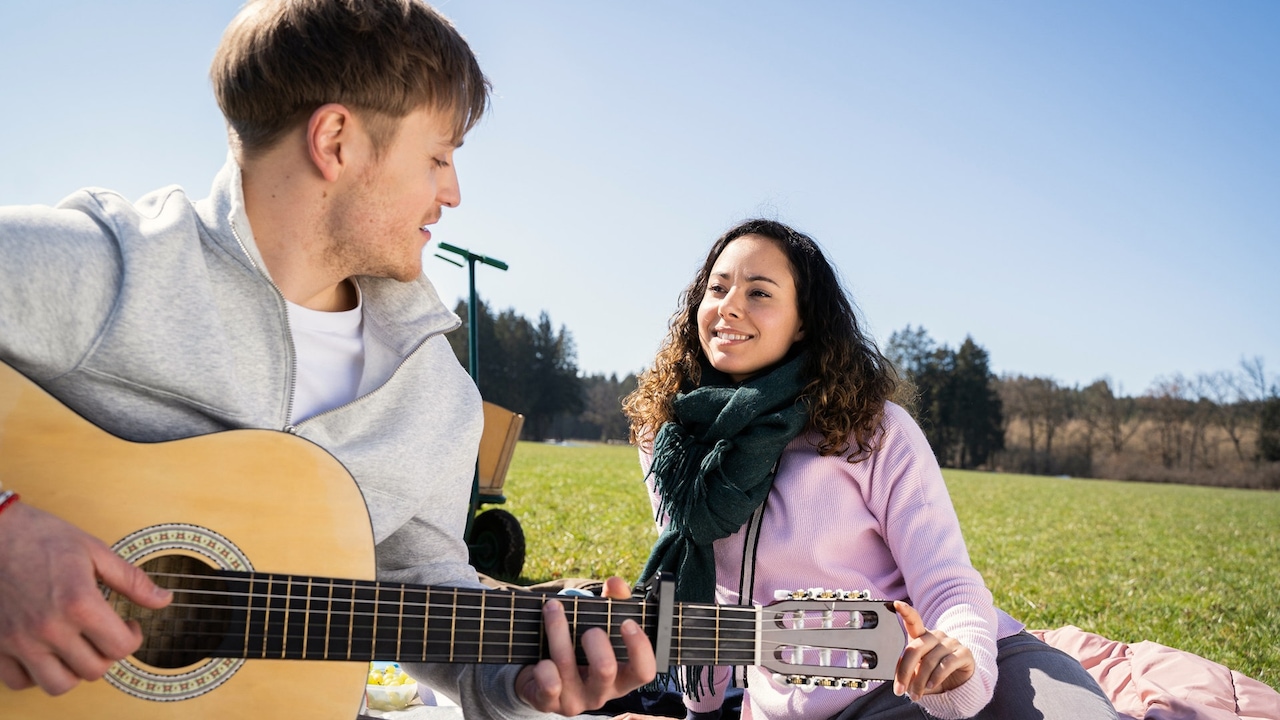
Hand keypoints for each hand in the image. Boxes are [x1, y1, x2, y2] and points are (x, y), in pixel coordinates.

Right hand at [0, 502, 171, 694]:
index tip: (128, 625)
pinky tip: (46, 653)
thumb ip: (132, 580)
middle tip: (105, 634)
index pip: (120, 648)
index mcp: (79, 603)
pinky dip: (36, 675)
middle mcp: (49, 628)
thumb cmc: (41, 536)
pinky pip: (20, 682)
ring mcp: (19, 641)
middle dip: (107, 653)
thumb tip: (165, 599)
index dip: (132, 638)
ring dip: (75, 670)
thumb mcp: (94, 551)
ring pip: (58, 684)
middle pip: (94, 670)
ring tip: (78, 647)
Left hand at [515, 576, 656, 714]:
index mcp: (621, 678)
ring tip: (552, 608)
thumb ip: (613, 601)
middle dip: (594, 639)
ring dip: (558, 630)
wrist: (541, 676)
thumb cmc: (579, 647)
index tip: (626, 623)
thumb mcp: (599, 625)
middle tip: (588, 627)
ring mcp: (575, 701)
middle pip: (605, 669)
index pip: (644, 672)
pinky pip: (547, 685)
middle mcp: (601, 694)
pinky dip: (543, 665)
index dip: (639, 648)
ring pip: (567, 666)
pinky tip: (540, 656)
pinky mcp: (548, 703)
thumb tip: (617, 584)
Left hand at [891, 600, 974, 701]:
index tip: (896, 604)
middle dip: (905, 671)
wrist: (958, 686)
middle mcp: (936, 636)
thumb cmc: (933, 676)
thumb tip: (894, 675)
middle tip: (899, 690)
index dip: (905, 611)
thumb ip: (906, 669)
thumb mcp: (917, 673)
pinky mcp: (964, 653)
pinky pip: (946, 664)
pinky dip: (936, 677)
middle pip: (915, 649)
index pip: (913, 620)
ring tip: (916, 694)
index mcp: (922, 636)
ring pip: (930, 661)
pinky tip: (931, 686)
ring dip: (920, 681)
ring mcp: (951, 643)